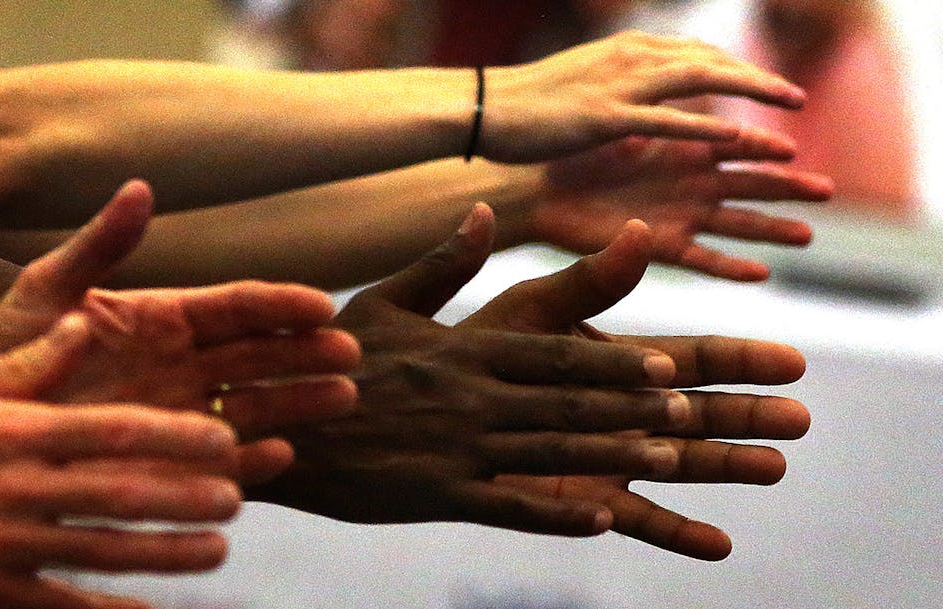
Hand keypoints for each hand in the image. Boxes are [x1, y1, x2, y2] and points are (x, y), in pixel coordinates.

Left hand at [0, 180, 360, 477]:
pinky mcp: (167, 463)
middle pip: (258, 355)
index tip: (321, 306)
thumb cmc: (7, 350)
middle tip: (350, 354)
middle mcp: (180, 365)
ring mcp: (178, 415)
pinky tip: (281, 455)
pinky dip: (251, 462)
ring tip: (342, 399)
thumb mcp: (46, 289)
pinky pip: (219, 462)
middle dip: (305, 354)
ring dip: (298, 403)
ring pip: (253, 406)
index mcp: (161, 316)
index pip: (235, 305)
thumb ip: (98, 245)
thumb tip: (140, 187)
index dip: (280, 305)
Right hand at [0, 322, 245, 608]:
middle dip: (183, 496)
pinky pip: (60, 606)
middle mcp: (15, 486)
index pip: (110, 431)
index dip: (173, 436)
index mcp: (14, 430)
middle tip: (235, 499)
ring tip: (216, 548)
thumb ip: (31, 362)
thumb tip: (86, 322)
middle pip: (117, 494)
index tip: (222, 439)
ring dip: (165, 553)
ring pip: (101, 551)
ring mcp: (1, 544)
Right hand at [249, 205, 808, 559]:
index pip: (552, 353)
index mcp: (461, 349)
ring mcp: (454, 447)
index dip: (614, 361)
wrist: (274, 422)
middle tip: (695, 413)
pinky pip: (506, 504)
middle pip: (566, 401)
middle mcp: (468, 396)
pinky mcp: (435, 494)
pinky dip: (555, 512)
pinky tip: (600, 518)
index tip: (669, 365)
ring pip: (549, 450)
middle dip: (634, 408)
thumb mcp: (384, 302)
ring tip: (669, 458)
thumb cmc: (332, 360)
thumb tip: (483, 211)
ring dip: (612, 454)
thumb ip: (443, 263)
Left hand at [460, 215, 809, 560]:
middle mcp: (622, 411)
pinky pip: (635, 519)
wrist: (425, 407)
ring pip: (679, 464)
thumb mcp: (532, 312)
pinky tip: (719, 546)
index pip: (691, 359)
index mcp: (616, 363)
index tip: (792, 360)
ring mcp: (607, 458)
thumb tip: (640, 227)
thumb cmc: (475, 350)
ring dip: (726, 467)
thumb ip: (587, 281)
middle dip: (747, 415)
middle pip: (699, 413)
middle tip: (800, 419)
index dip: (741, 360)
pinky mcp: (583, 501)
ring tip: (774, 468)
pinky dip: (676, 533)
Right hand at [480, 30, 806, 162]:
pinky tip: (738, 139)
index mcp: (625, 49)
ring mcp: (620, 85)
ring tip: (789, 113)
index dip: (735, 69)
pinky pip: (667, 120)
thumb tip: (638, 92)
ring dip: (751, 94)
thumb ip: (617, 82)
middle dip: (758, 79)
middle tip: (797, 98)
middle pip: (711, 62)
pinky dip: (706, 127)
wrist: (480, 109)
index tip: (766, 86)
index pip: (694, 53)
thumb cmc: (523, 103)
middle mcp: (630, 57)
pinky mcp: (605, 117)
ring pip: (702, 82)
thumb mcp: (580, 82)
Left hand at [522, 129, 833, 280]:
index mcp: (688, 149)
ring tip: (808, 233)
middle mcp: (692, 184)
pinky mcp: (662, 247)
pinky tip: (761, 272)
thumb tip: (694, 98)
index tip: (791, 147)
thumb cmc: (579, 153)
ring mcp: (682, 217)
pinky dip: (730, 267)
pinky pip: (702, 260)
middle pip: (751, 186)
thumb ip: (663, 123)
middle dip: (788, 188)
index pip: (737, 146)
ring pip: (737, 224)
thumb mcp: (625, 130)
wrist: (540, 190)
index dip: (762, 147)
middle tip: (828, 191)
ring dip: (771, 229)